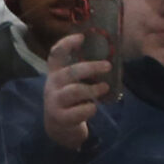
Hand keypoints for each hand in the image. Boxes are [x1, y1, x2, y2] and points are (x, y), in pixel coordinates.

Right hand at [42, 33, 112, 153]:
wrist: (58, 126)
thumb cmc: (72, 99)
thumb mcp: (73, 82)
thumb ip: (84, 72)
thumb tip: (111, 59)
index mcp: (56, 73)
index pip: (56, 54)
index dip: (66, 44)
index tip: (81, 37)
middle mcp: (52, 85)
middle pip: (69, 72)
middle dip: (90, 67)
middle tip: (108, 66)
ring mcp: (54, 102)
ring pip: (74, 91)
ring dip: (93, 89)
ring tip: (105, 88)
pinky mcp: (60, 117)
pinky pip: (78, 111)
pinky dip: (89, 108)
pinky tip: (93, 107)